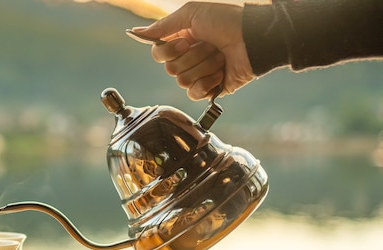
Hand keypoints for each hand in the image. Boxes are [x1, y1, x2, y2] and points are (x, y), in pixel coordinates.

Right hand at [132, 2, 253, 99]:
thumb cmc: (227, 20)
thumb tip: (136, 33)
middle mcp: (189, 57)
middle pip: (170, 69)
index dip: (168, 51)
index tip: (185, 42)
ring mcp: (200, 73)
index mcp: (181, 40)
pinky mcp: (212, 88)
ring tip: (219, 57)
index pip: (158, 54)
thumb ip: (163, 26)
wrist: (255, 38)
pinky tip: (220, 73)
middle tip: (210, 46)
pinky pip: (194, 94)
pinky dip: (207, 82)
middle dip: (192, 57)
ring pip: (182, 81)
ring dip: (203, 67)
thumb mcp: (192, 14)